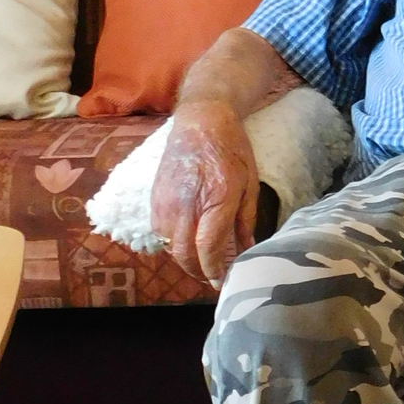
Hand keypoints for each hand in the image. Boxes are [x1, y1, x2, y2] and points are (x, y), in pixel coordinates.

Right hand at [151, 100, 259, 286]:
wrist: (200, 121)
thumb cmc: (231, 149)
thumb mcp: (249, 183)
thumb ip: (245, 219)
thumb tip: (246, 248)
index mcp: (216, 198)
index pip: (208, 247)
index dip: (213, 270)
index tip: (220, 282)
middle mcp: (187, 203)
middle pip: (184, 253)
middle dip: (198, 271)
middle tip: (211, 278)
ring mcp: (166, 201)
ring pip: (170, 245)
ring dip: (184, 258)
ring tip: (200, 260)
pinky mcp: (154, 198)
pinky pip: (160, 231)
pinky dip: (172, 242)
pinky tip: (186, 240)